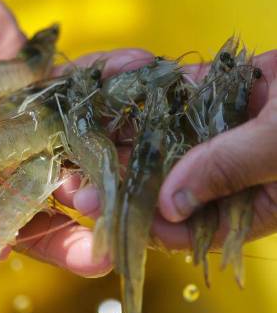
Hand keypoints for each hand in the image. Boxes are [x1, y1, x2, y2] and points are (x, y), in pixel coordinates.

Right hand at [0, 0, 148, 275]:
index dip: (30, 246)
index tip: (77, 258)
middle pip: (39, 206)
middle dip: (77, 227)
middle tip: (114, 245)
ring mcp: (22, 124)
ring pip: (68, 158)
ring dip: (102, 169)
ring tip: (134, 176)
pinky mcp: (43, 86)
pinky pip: (78, 98)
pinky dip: (107, 94)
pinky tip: (137, 87)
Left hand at [60, 51, 276, 251]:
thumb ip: (226, 169)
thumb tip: (167, 205)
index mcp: (246, 207)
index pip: (179, 228)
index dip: (133, 220)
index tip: (91, 208)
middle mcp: (223, 174)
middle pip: (157, 182)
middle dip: (111, 176)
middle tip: (66, 170)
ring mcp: (217, 131)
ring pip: (155, 136)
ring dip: (116, 130)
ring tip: (72, 127)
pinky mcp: (217, 92)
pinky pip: (170, 92)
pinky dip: (138, 85)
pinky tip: (102, 84)